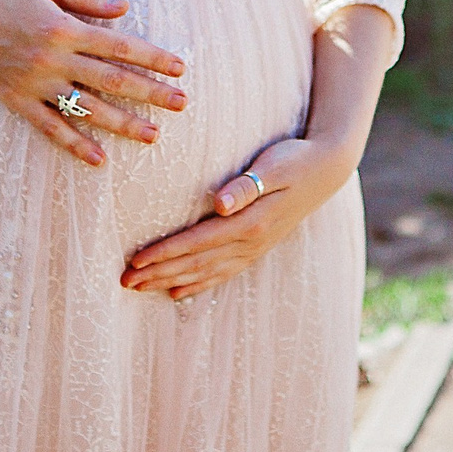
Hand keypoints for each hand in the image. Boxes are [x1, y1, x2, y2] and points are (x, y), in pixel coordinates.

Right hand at [0, 0, 186, 167]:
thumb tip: (125, 8)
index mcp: (64, 27)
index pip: (119, 45)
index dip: (152, 57)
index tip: (180, 68)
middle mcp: (53, 59)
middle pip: (112, 80)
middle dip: (150, 93)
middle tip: (182, 104)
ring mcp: (35, 84)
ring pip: (87, 109)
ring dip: (123, 123)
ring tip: (153, 135)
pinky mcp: (18, 101)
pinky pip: (50, 128)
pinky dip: (75, 145)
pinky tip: (99, 159)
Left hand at [121, 136, 357, 300]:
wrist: (328, 169)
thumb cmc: (295, 159)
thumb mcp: (273, 166)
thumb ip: (246, 185)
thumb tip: (219, 204)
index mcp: (250, 222)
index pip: (198, 242)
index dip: (166, 252)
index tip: (136, 260)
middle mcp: (250, 241)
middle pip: (196, 263)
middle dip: (159, 273)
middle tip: (125, 282)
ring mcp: (254, 248)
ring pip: (206, 272)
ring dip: (171, 281)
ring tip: (140, 288)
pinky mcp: (257, 246)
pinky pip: (223, 273)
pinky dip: (198, 285)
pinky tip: (177, 292)